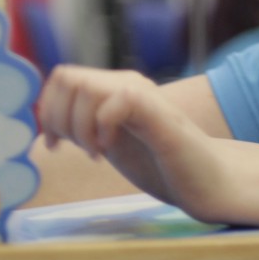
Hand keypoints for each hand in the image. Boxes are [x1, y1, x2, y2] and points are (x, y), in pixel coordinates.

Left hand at [35, 65, 224, 215]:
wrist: (209, 183)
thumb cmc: (161, 164)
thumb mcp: (109, 141)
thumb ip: (84, 125)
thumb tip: (48, 122)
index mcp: (113, 89)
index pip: (62, 76)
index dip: (49, 108)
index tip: (56, 144)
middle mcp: (127, 84)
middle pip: (67, 77)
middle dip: (59, 118)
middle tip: (76, 149)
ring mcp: (145, 97)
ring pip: (86, 86)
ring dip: (79, 125)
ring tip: (96, 153)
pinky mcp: (161, 116)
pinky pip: (118, 100)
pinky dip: (102, 127)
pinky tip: (110, 150)